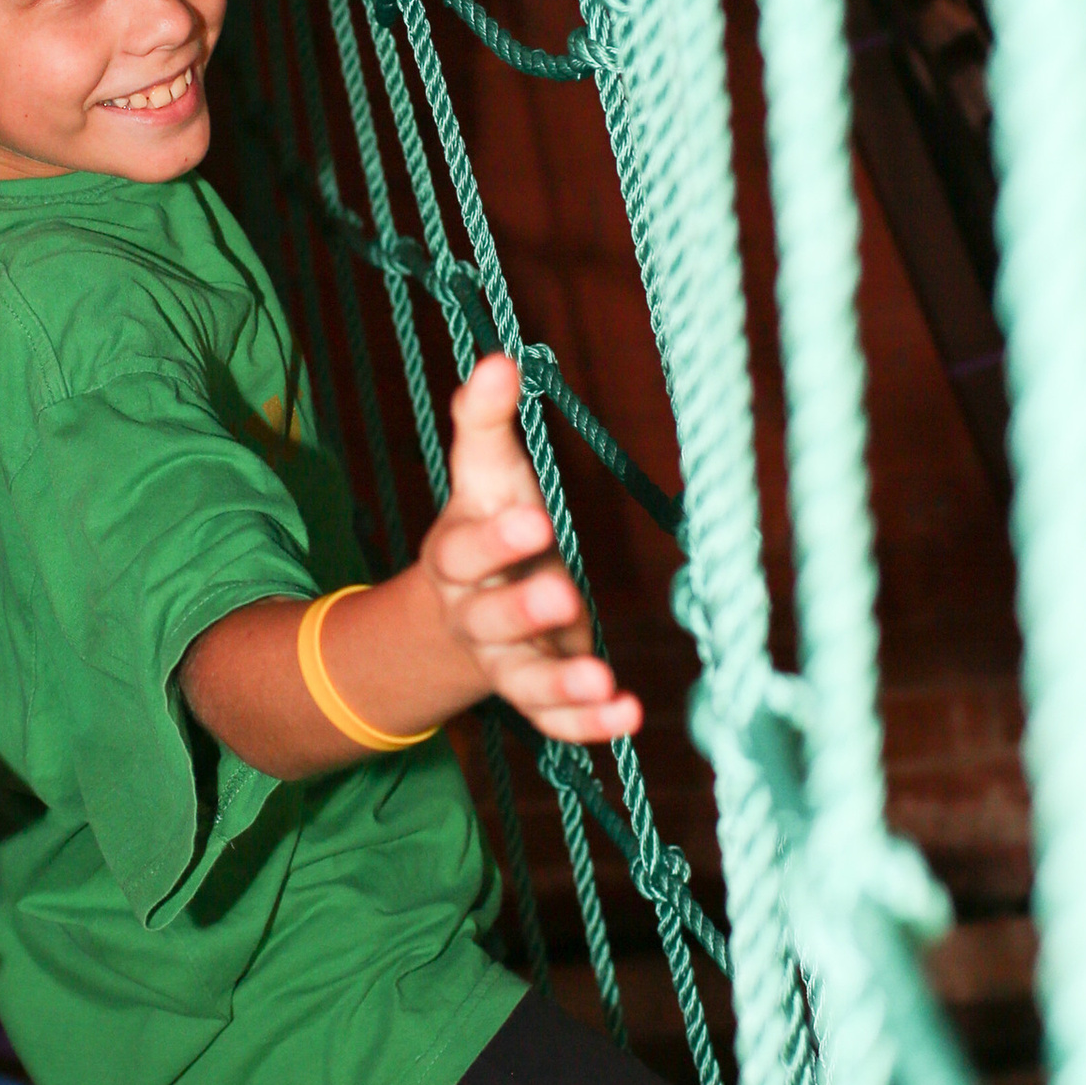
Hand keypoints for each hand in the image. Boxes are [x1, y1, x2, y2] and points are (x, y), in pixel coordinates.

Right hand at [418, 353, 642, 747]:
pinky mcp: (536, 695)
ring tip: (603, 678)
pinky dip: (588, 726)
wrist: (456, 616)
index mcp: (456, 558)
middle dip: (524, 608)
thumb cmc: (484, 526)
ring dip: (562, 684)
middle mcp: (475, 616)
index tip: (534, 518)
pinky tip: (629, 715)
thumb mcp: (482, 476)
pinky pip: (553, 723)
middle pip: (490, 619)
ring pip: (524, 682)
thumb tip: (498, 358)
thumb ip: (485, 422)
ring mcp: (505, 662)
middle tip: (561, 594)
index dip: (495, 539)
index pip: (464, 551)